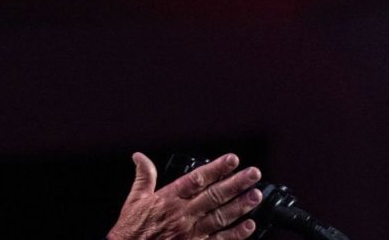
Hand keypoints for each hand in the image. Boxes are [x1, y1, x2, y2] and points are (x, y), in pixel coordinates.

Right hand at [107, 152, 262, 239]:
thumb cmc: (132, 229)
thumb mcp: (134, 200)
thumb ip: (143, 176)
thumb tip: (139, 157)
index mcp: (168, 199)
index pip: (196, 179)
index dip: (216, 168)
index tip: (232, 159)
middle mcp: (182, 214)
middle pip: (214, 196)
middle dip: (236, 183)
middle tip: (253, 173)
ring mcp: (191, 232)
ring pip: (221, 217)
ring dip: (240, 206)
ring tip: (256, 195)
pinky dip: (236, 234)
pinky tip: (249, 226)